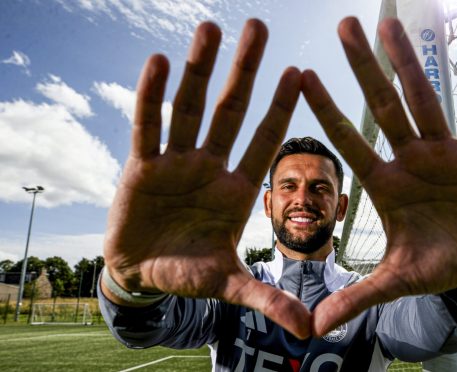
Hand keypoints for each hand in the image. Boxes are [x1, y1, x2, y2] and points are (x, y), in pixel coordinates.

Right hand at [103, 20, 310, 338]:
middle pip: (229, 112)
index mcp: (237, 189)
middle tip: (260, 28)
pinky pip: (147, 127)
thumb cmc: (189, 272)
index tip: (300, 73)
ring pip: (188, 108)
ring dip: (197, 69)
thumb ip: (267, 298)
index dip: (282, 109)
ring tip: (210, 28)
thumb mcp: (230, 284)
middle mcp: (209, 167)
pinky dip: (150, 98)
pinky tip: (157, 62)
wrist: (144, 273)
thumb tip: (308, 330)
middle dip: (244, 72)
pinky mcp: (141, 166)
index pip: (264, 141)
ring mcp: (175, 162)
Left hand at [302, 17, 456, 335]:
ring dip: (410, 63)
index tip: (303, 76)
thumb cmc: (436, 269)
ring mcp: (444, 154)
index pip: (351, 141)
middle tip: (344, 27)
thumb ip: (359, 296)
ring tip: (392, 24)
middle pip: (383, 107)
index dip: (328, 110)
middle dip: (364, 69)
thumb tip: (316, 326)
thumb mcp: (397, 282)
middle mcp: (410, 161)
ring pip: (424, 99)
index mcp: (386, 186)